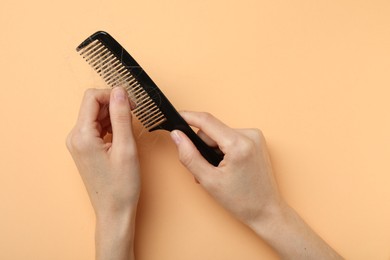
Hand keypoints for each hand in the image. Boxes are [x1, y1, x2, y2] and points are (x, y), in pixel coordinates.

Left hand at [66, 87, 139, 259]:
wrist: (114, 210)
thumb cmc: (121, 185)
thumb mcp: (126, 148)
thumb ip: (122, 116)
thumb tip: (120, 91)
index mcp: (82, 136)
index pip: (92, 97)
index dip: (113, 95)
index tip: (131, 103)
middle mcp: (75, 137)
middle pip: (93, 105)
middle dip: (114, 105)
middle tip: (133, 116)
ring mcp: (78, 143)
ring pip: (96, 115)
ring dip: (113, 116)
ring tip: (128, 131)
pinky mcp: (85, 148)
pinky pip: (96, 127)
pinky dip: (110, 126)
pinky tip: (121, 137)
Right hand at [170, 111, 279, 223]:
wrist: (267, 211)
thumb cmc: (242, 201)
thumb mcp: (208, 180)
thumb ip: (189, 156)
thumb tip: (177, 136)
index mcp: (239, 144)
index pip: (206, 121)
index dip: (188, 117)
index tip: (175, 116)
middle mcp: (250, 135)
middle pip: (212, 131)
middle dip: (202, 147)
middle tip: (203, 169)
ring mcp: (255, 136)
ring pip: (220, 135)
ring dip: (213, 150)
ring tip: (216, 172)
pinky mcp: (256, 140)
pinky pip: (230, 138)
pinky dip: (223, 150)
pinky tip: (226, 167)